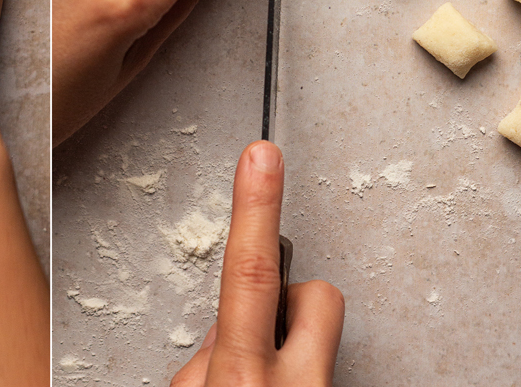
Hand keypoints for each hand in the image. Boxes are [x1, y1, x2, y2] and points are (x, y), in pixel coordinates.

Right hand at [172, 141, 344, 386]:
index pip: (251, 271)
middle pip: (316, 298)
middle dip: (293, 297)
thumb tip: (221, 340)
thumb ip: (201, 367)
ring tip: (262, 384)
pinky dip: (289, 382)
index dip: (257, 206)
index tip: (262, 157)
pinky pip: (314, 375)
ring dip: (289, 350)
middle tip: (264, 332)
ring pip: (319, 340)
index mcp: (242, 381)